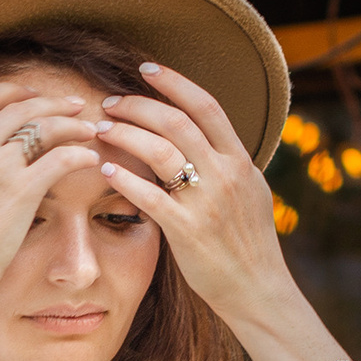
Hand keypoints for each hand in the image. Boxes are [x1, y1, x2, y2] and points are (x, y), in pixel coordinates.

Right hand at [0, 82, 103, 291]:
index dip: (12, 91)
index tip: (32, 96)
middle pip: (19, 106)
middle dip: (52, 102)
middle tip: (74, 105)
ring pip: (44, 126)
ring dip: (72, 123)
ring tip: (89, 129)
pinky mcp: (21, 189)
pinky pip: (61, 158)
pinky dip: (79, 154)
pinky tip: (90, 161)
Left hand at [92, 62, 295, 321]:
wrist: (259, 291)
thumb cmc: (249, 244)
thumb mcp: (249, 193)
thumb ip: (227, 164)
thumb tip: (203, 138)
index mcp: (240, 162)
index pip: (207, 106)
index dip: (175, 82)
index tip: (146, 69)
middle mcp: (226, 175)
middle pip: (176, 122)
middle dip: (138, 105)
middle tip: (109, 103)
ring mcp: (207, 202)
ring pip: (160, 151)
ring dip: (125, 134)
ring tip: (102, 130)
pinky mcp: (188, 231)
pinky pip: (149, 196)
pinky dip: (124, 178)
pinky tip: (105, 168)